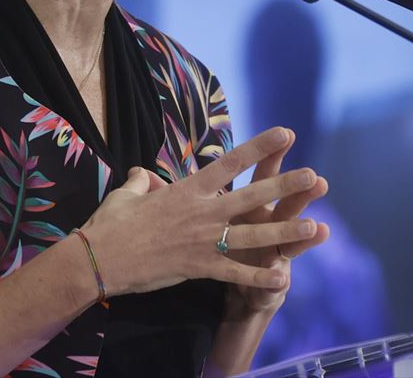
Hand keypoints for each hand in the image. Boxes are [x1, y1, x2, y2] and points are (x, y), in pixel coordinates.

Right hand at [79, 127, 323, 297]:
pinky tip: (284, 278)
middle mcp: (201, 212)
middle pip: (251, 196)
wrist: (98, 258)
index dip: (260, 147)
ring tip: (314, 226)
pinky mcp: (198, 268)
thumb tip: (142, 173)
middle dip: (284, 186)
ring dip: (284, 231)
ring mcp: (203, 240)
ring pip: (252, 234)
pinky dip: (260, 277)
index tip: (286, 133)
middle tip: (314, 176)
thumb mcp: (127, 193)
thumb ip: (142, 181)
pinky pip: (236, 274)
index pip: (230, 163)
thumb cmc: (111, 223)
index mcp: (188, 189)